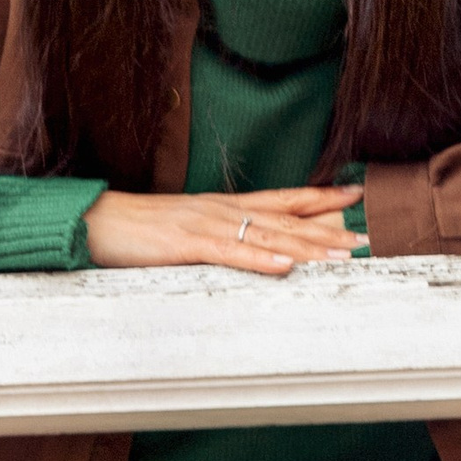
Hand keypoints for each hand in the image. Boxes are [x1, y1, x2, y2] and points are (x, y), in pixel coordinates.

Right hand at [83, 186, 363, 273]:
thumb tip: (246, 246)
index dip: (319, 196)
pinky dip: (259, 261)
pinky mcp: (186, 244)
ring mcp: (205, 225)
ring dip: (307, 247)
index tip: (354, 193)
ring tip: (342, 255)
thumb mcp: (186, 228)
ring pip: (266, 236)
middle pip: (285, 218)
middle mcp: (222, 210)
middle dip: (327, 227)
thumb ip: (218, 235)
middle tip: (364, 235)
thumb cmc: (137, 229)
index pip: (281, 199)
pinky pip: (229, 253)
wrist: (95, 221)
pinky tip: (284, 267)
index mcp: (223, 206)